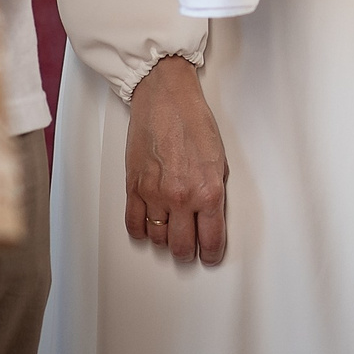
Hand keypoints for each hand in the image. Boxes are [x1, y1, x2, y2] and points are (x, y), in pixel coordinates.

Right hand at [125, 55, 227, 264]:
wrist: (165, 98)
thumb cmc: (192, 120)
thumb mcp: (219, 160)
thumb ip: (214, 192)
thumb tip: (211, 217)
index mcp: (208, 191)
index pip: (211, 241)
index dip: (211, 254)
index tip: (210, 255)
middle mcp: (182, 197)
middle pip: (182, 247)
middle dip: (188, 251)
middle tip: (190, 247)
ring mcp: (155, 194)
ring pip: (158, 239)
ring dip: (165, 239)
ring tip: (170, 229)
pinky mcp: (134, 187)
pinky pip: (134, 225)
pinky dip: (141, 231)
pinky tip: (148, 226)